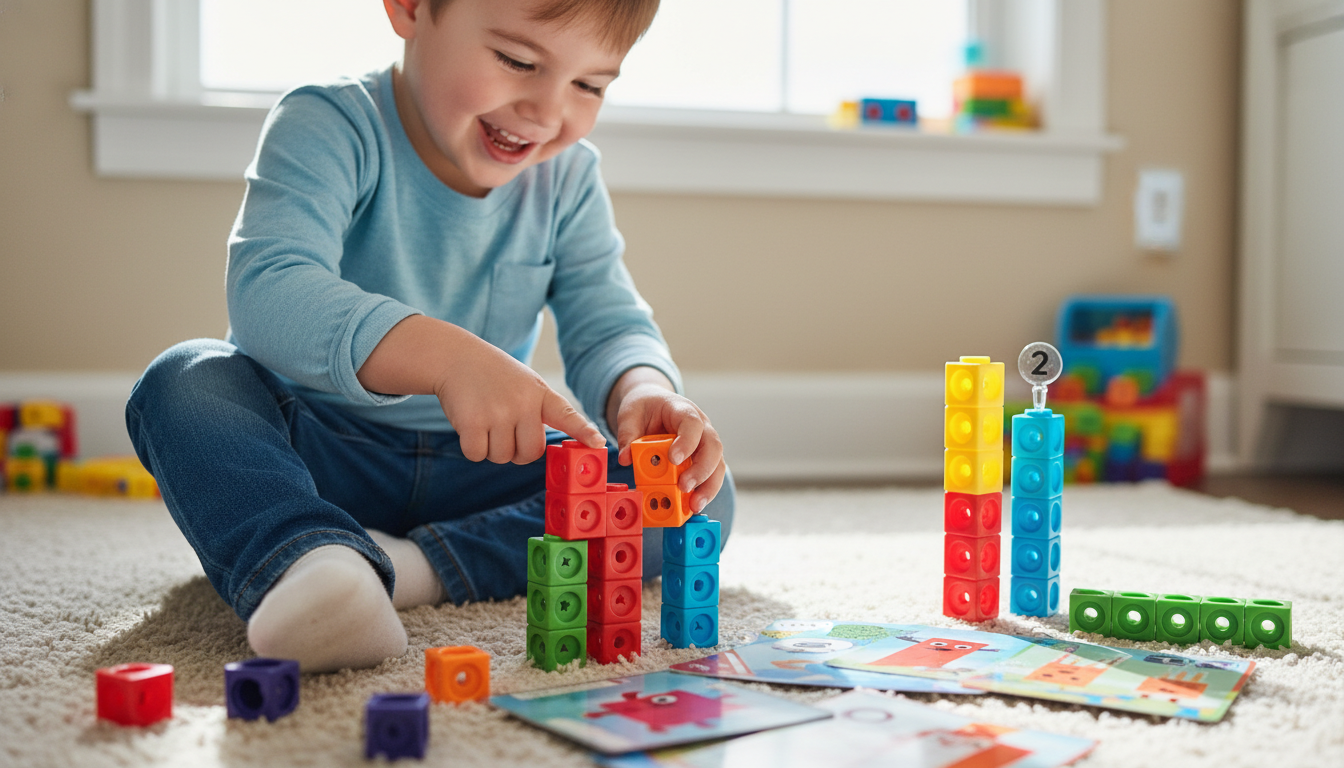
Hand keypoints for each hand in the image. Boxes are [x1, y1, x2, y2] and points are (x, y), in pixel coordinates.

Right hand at [434, 335, 604, 463]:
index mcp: (540, 394)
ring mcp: (498, 413)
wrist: (456, 358)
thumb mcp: (526, 385)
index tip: (598, 443)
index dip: (584, 431)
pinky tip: (470, 424)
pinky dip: (472, 448)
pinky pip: (478, 455)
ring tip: (486, 420)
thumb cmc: (495, 378)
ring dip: (492, 448)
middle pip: (529, 454)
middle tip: (504, 428)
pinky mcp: (472, 422)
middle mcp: (523, 403)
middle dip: (516, 450)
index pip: (567, 416)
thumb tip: (539, 452)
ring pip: (502, 457)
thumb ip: (540, 413)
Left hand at [608, 368, 725, 512]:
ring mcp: (705, 446)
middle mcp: (702, 428)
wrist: (654, 404)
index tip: (674, 458)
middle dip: (701, 470)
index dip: (686, 442)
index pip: (692, 423)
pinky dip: (702, 494)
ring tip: (694, 506)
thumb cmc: (646, 407)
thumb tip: (627, 458)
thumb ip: (628, 434)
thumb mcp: (631, 414)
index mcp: (683, 411)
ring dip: (708, 488)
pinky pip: (709, 478)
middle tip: (684, 487)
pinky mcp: (702, 462)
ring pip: (718, 466)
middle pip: (714, 447)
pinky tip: (691, 508)